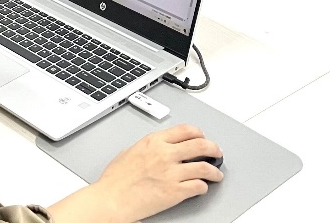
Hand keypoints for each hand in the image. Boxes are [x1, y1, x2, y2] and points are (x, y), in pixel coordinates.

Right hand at [49, 124, 221, 222]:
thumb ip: (147, 146)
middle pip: (200, 145)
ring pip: (204, 167)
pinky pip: (198, 187)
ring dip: (214, 171)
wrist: (112, 199)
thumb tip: (156, 148)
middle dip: (213, 148)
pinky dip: (204, 187)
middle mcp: (166, 154)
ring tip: (216, 174)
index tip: (203, 137)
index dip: (199, 133)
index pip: (186, 130)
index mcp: (155, 141)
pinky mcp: (175, 192)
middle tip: (217, 152)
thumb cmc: (115, 180)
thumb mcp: (129, 151)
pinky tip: (203, 188)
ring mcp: (172, 173)